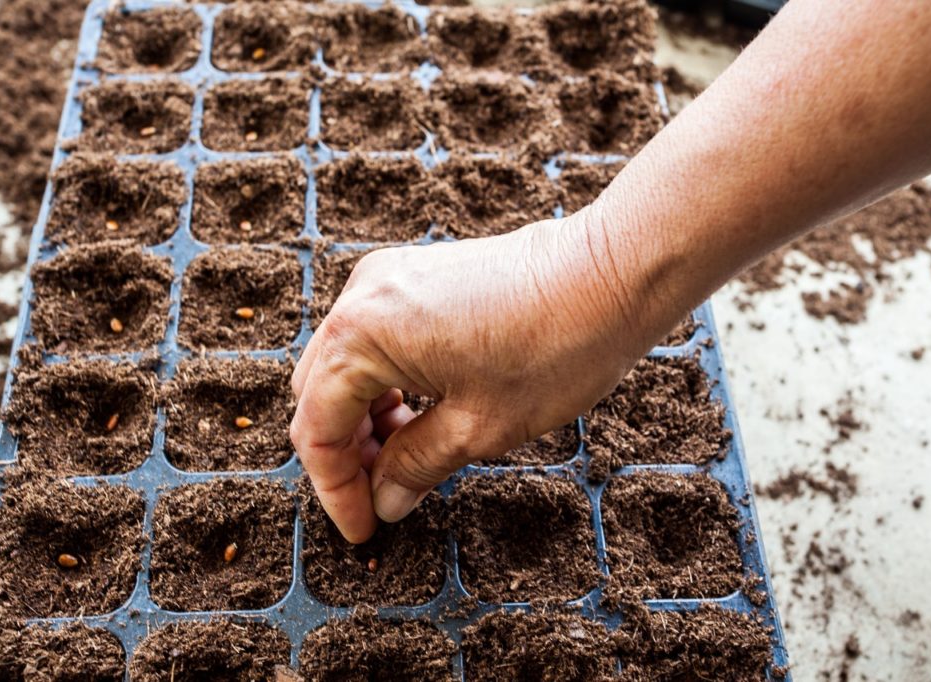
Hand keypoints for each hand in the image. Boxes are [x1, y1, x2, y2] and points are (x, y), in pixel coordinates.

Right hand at [289, 212, 681, 541]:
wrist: (612, 273)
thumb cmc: (554, 347)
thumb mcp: (479, 427)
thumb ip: (415, 466)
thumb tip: (384, 501)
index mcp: (362, 335)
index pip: (318, 428)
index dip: (335, 489)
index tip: (363, 529)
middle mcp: (361, 297)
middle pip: (320, 392)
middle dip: (345, 452)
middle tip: (380, 497)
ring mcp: (389, 278)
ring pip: (345, 365)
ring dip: (364, 417)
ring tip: (405, 458)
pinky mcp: (416, 274)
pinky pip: (374, 337)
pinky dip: (384, 381)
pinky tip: (419, 411)